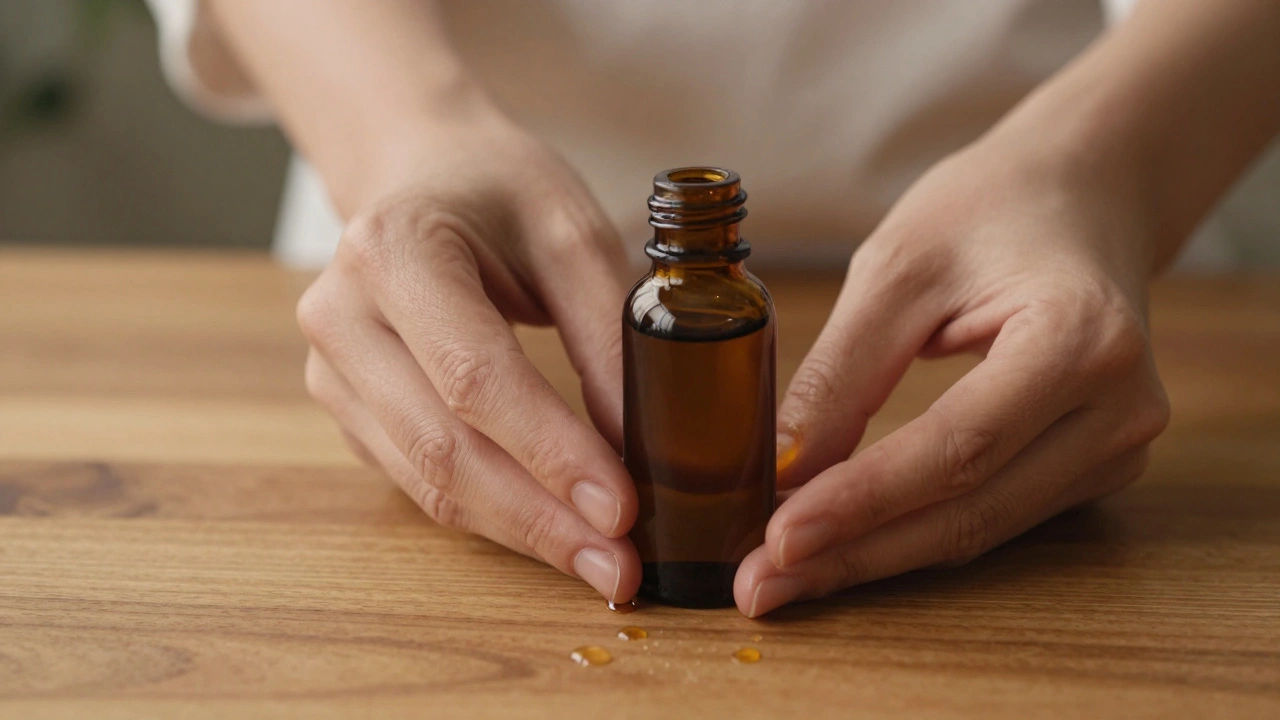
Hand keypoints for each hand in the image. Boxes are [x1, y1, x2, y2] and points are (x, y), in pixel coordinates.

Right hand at [296, 112, 640, 601]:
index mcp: (393, 251)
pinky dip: (491, 514)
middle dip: (540, 517)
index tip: (622, 507)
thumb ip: (606, 329)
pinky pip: (419, 481)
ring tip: (599, 564)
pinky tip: (551, 532)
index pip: (474, 376)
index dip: (550, 451)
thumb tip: (646, 444)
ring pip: (428, 481)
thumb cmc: (498, 190)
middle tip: (620, 566)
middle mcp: (341, 316)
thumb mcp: (571, 230)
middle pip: (443, 447)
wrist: (419, 173)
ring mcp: (332, 370)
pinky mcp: (347, 409)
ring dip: (519, 531)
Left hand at [735, 137, 1171, 615]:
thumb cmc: (991, 208)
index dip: (862, 502)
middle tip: (760, 585)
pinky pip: (994, 515)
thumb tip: (783, 467)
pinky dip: (913, 532)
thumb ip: (843, 371)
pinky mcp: (1095, 463)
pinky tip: (846, 546)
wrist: (1082, 195)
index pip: (957, 448)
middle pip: (971, 510)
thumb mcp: (898, 267)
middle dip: (856, 554)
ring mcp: (1118, 444)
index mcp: (1080, 338)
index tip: (778, 538)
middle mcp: (1119, 407)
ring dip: (876, 557)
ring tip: (783, 577)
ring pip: (981, 529)